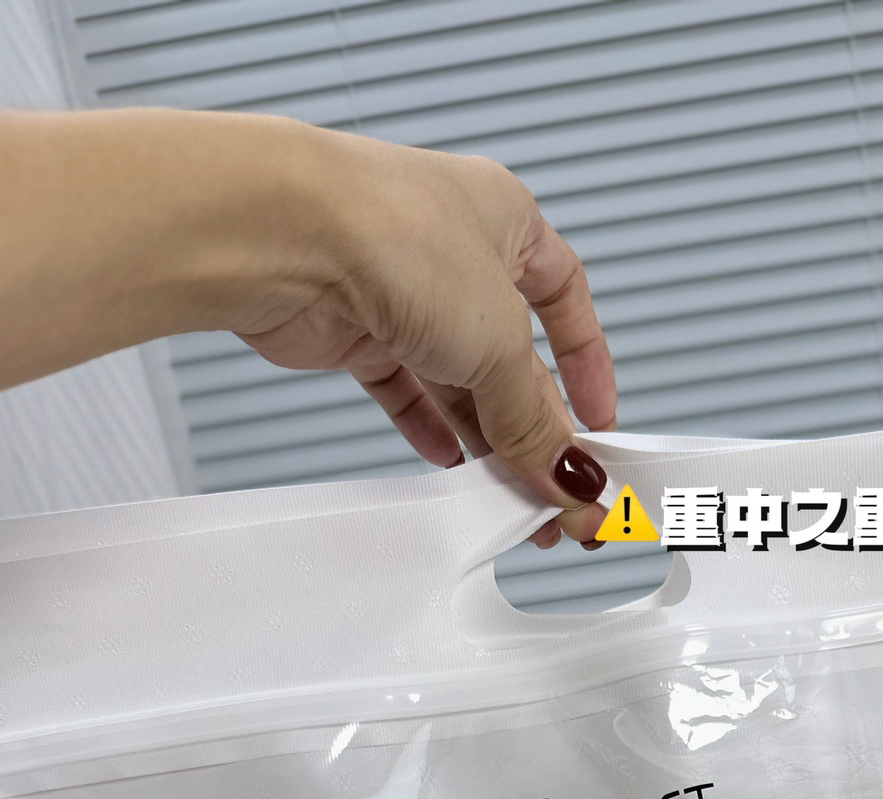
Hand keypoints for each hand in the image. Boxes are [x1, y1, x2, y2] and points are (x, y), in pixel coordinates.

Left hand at [238, 139, 615, 547]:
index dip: (587, 362)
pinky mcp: (354, 329)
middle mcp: (453, 249)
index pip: (566, 298)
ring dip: (488, 442)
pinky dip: (428, 429)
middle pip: (512, 356)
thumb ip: (535, 421)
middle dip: (537, 428)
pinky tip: (450, 464)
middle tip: (559, 489)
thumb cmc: (391, 234)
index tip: (599, 420)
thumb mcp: (499, 343)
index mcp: (506, 219)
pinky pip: (403, 391)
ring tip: (510, 496)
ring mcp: (401, 289)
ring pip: (459, 380)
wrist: (283, 239)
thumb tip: (570, 474)